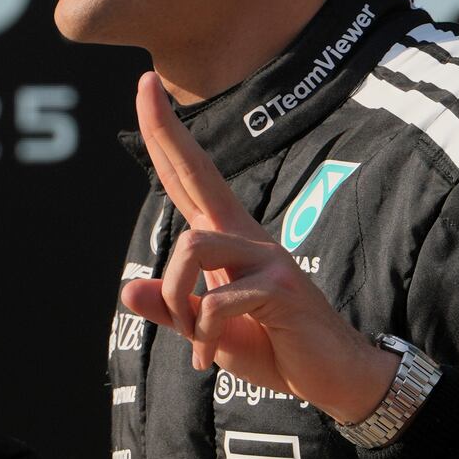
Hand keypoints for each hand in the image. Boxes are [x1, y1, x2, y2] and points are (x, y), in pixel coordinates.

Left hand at [118, 73, 397, 423]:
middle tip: (143, 81)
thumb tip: (126, 288)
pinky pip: (217, 302)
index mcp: (226, 238)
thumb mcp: (208, 330)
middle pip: (197, 171)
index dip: (165, 134)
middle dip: (165, 130)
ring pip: (192, 245)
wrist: (331, 377)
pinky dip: (205, 336)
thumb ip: (172, 309)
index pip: (188, 176)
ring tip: (193, 338)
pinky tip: (211, 357)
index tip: (146, 86)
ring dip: (176, 299)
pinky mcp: (280, 286)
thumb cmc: (271, 346)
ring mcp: (266, 255)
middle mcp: (245, 235)